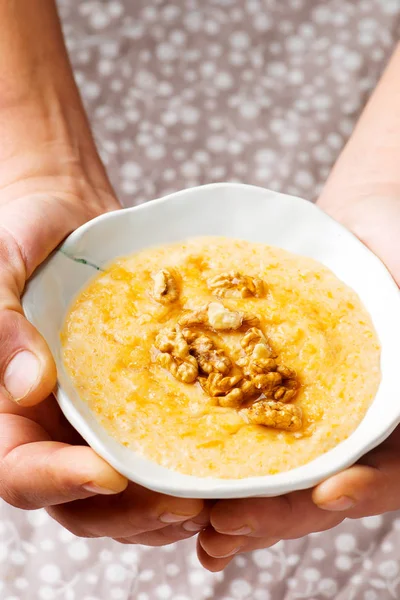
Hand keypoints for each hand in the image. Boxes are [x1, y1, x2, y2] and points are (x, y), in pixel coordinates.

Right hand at [0, 155, 206, 545]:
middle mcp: (56, 426)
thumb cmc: (23, 240)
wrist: (68, 220)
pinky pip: (160, 447)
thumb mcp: (0, 270)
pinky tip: (224, 467)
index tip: (109, 476)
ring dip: (167, 510)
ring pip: (126, 493)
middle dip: (131, 513)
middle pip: (81, 501)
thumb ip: (3, 326)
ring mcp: (100, 419)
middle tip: (185, 506)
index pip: (21, 471)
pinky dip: (187, 468)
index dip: (59, 483)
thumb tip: (30, 388)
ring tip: (214, 502)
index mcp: (11, 410)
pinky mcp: (140, 402)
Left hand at [197, 194, 399, 570]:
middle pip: (325, 485)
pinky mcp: (267, 384)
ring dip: (245, 505)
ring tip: (207, 530)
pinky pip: (246, 425)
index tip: (329, 492)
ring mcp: (308, 404)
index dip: (368, 490)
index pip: (394, 470)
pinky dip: (222, 462)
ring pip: (282, 470)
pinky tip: (191, 494)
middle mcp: (354, 418)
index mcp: (390, 411)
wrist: (368, 216)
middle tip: (230, 526)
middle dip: (280, 511)